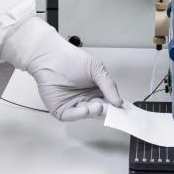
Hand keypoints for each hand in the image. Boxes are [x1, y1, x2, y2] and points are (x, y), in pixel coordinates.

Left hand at [1, 17, 122, 120]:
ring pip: (87, 114)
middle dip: (105, 111)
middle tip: (110, 109)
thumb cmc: (72, 59)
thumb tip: (119, 102)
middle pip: (99, 110)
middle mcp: (86, 98)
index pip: (109, 101)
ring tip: (97, 106)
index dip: (115, 106)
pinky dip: (80, 115)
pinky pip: (72, 116)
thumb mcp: (96, 69)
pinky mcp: (61, 109)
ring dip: (93, 112)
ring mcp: (74, 105)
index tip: (122, 110)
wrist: (51, 57)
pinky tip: (86, 109)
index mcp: (96, 89)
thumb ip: (109, 85)